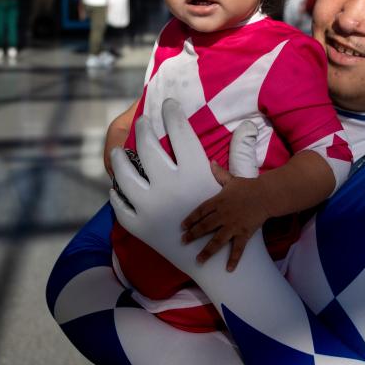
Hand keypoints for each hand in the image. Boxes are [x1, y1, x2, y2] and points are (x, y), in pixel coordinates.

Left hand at [109, 99, 224, 276]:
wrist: (223, 262)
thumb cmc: (234, 223)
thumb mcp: (239, 182)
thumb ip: (239, 153)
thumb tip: (247, 126)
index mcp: (194, 172)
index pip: (178, 131)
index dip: (172, 113)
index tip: (168, 103)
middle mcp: (170, 186)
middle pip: (146, 147)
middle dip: (144, 129)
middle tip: (144, 123)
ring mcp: (151, 208)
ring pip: (125, 177)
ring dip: (120, 162)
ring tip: (119, 153)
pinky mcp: (140, 228)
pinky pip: (121, 207)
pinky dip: (117, 196)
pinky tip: (117, 188)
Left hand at [181, 163, 269, 270]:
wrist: (266, 195)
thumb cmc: (248, 187)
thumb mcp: (232, 179)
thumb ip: (219, 174)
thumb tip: (211, 162)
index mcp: (218, 202)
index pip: (200, 211)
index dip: (190, 219)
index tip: (182, 226)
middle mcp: (223, 215)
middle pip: (205, 227)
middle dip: (193, 235)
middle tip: (184, 242)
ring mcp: (233, 226)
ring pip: (217, 241)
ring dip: (207, 251)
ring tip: (198, 261)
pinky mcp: (244, 233)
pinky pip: (238, 248)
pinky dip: (233, 259)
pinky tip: (228, 270)